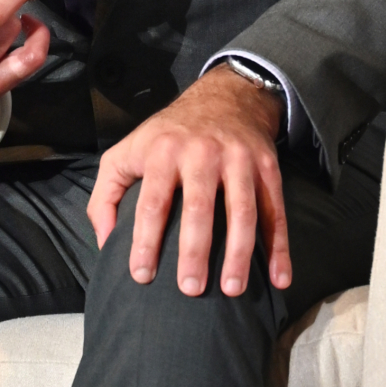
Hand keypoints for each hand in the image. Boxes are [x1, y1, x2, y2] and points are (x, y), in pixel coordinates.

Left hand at [87, 68, 289, 299]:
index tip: (142, 276)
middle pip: (199, 208)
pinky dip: (280, 247)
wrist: (225, 96)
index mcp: (163, 152)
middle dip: (195, 251)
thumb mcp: (126, 152)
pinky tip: (279, 278)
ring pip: (243, 211)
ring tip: (233, 289)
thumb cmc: (167, 136)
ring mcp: (239, 159)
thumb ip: (107, 196)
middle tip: (190, 289)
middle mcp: (203, 154)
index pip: (152, 203)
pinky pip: (275, 211)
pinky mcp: (267, 167)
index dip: (145, 242)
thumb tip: (105, 242)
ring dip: (240, 254)